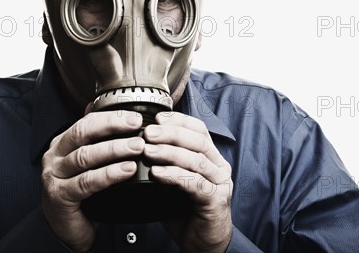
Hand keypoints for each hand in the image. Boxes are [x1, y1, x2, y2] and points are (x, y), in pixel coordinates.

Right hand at [41, 110, 143, 251]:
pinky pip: (86, 182)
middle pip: (83, 133)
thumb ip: (98, 142)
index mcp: (62, 144)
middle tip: (137, 126)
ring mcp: (54, 176)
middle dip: (112, 126)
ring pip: (85, 156)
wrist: (64, 229)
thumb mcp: (88, 164)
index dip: (111, 117)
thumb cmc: (80, 194)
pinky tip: (127, 170)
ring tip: (137, 147)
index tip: (135, 117)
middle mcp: (55, 156)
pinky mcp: (59, 196)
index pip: (86, 122)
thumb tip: (118, 117)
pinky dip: (108, 174)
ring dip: (114, 149)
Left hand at [143, 112, 232, 252]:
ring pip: (196, 160)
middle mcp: (219, 167)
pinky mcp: (216, 201)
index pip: (199, 129)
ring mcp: (220, 183)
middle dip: (171, 133)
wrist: (203, 245)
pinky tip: (156, 173)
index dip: (178, 120)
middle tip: (148, 132)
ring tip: (147, 151)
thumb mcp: (175, 181)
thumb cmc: (187, 212)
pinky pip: (194, 183)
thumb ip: (166, 163)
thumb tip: (139, 144)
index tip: (157, 117)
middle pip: (198, 141)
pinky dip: (174, 176)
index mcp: (211, 158)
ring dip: (169, 153)